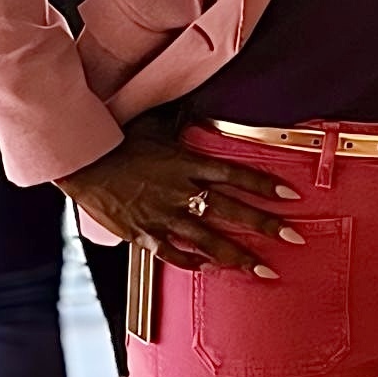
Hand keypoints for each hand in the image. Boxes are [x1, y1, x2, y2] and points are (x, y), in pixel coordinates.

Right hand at [61, 121, 302, 276]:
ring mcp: (164, 215)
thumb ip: (180, 122)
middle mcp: (181, 191)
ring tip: (263, 269)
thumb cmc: (118, 141)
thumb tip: (197, 107)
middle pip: (233, 210)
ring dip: (239, 256)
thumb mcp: (155, 126)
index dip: (266, 184)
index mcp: (187, 163)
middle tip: (294, 236)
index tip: (291, 195)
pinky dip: (192, 263)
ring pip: (209, 239)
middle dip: (267, 225)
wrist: (83, 162)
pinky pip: (173, 253)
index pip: (236, 174)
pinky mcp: (144, 233)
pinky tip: (210, 270)